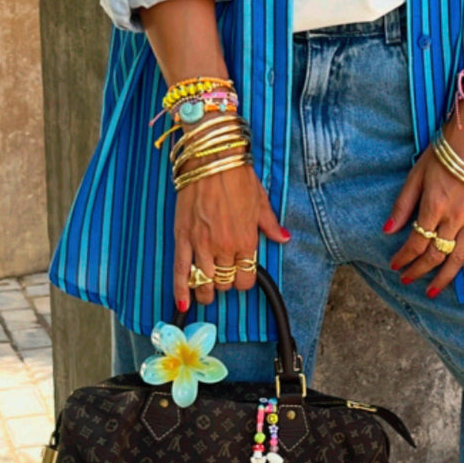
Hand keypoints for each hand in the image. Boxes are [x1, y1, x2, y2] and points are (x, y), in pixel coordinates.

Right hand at [173, 164, 288, 310]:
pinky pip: (180, 271)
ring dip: (205, 291)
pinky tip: (183, 303)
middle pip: (225, 283)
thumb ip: (270, 225)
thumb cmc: (237, 176)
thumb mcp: (261, 201)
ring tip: (205, 293)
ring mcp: (202, 244)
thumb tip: (283, 238)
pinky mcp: (182, 238)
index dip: (244, 280)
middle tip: (222, 278)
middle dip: (225, 283)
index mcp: (247, 241)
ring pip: (204, 282)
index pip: (246, 278)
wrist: (211, 159)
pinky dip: (181, 290)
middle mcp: (225, 247)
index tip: (241, 276)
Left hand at [384, 102, 463, 296]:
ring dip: (444, 277)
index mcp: (434, 206)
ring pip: (458, 256)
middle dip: (419, 270)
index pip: (416, 241)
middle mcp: (455, 218)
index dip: (404, 257)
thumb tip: (388, 231)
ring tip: (432, 292)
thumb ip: (403, 205)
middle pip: (434, 254)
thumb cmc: (443, 154)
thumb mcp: (416, 175)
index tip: (395, 265)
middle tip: (407, 279)